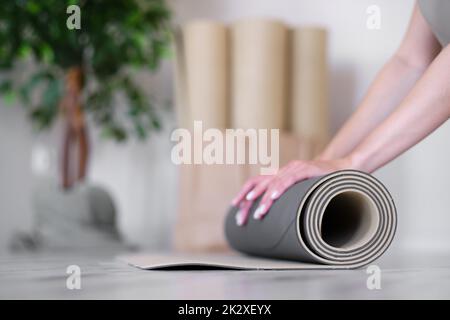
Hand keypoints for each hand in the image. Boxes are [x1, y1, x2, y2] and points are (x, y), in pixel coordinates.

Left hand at [231, 158, 352, 225]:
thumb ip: (288, 198)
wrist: (343, 168)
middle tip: (242, 217)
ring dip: (265, 199)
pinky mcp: (307, 168)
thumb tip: (276, 216)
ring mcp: (295, 168)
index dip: (245, 192)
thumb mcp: (301, 192)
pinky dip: (281, 187)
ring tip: (259, 213)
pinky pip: (290, 178)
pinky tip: (274, 196)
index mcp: (280, 174)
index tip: (235, 206)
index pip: (257, 181)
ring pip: (274, 182)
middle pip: (260, 182)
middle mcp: (284, 169)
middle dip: (249, 200)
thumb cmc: (320, 183)